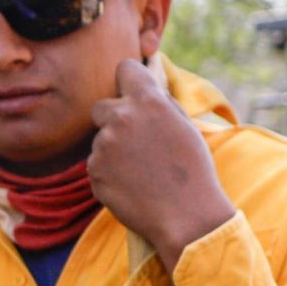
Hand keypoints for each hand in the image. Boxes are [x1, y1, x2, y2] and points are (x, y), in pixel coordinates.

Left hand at [88, 60, 234, 269]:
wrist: (186, 217)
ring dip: (113, 151)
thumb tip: (142, 91)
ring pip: (100, 140)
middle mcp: (121, 117)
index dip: (129, 80)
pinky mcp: (93, 172)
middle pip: (101, 107)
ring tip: (141, 172)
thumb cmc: (193, 171)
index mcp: (148, 100)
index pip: (124, 68)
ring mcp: (103, 145)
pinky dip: (109, 174)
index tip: (132, 92)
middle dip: (113, 120)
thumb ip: (158, 105)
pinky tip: (133, 186)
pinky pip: (97, 166)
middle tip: (136, 143)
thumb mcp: (183, 126)